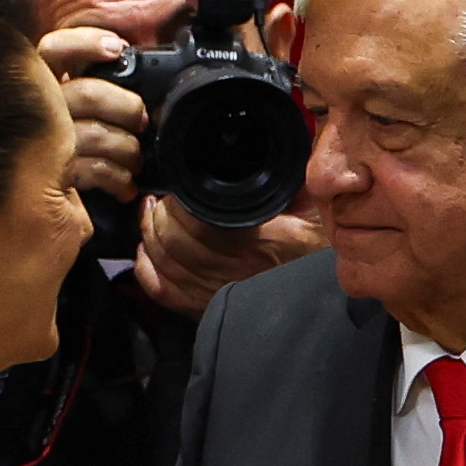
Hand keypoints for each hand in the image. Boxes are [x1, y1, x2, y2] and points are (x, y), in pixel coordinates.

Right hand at [40, 28, 146, 201]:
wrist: (26, 207)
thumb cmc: (60, 154)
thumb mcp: (67, 112)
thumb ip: (87, 88)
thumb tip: (121, 65)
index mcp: (38, 87)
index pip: (53, 50)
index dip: (85, 44)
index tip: (117, 48)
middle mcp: (37, 110)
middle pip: (89, 93)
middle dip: (126, 106)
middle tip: (140, 119)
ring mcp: (43, 144)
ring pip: (95, 133)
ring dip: (127, 148)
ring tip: (135, 159)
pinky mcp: (51, 177)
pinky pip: (94, 169)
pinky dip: (118, 178)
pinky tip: (125, 185)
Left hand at [136, 195, 326, 318]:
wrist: (316, 299)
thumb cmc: (316, 254)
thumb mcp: (316, 212)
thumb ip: (294, 186)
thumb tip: (276, 155)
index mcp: (262, 243)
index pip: (202, 220)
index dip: (181, 203)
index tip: (181, 189)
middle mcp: (236, 271)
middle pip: (175, 241)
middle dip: (160, 215)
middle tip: (162, 199)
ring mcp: (217, 293)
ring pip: (164, 262)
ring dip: (150, 234)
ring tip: (152, 214)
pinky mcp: (205, 309)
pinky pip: (162, 290)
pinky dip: (148, 267)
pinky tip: (148, 248)